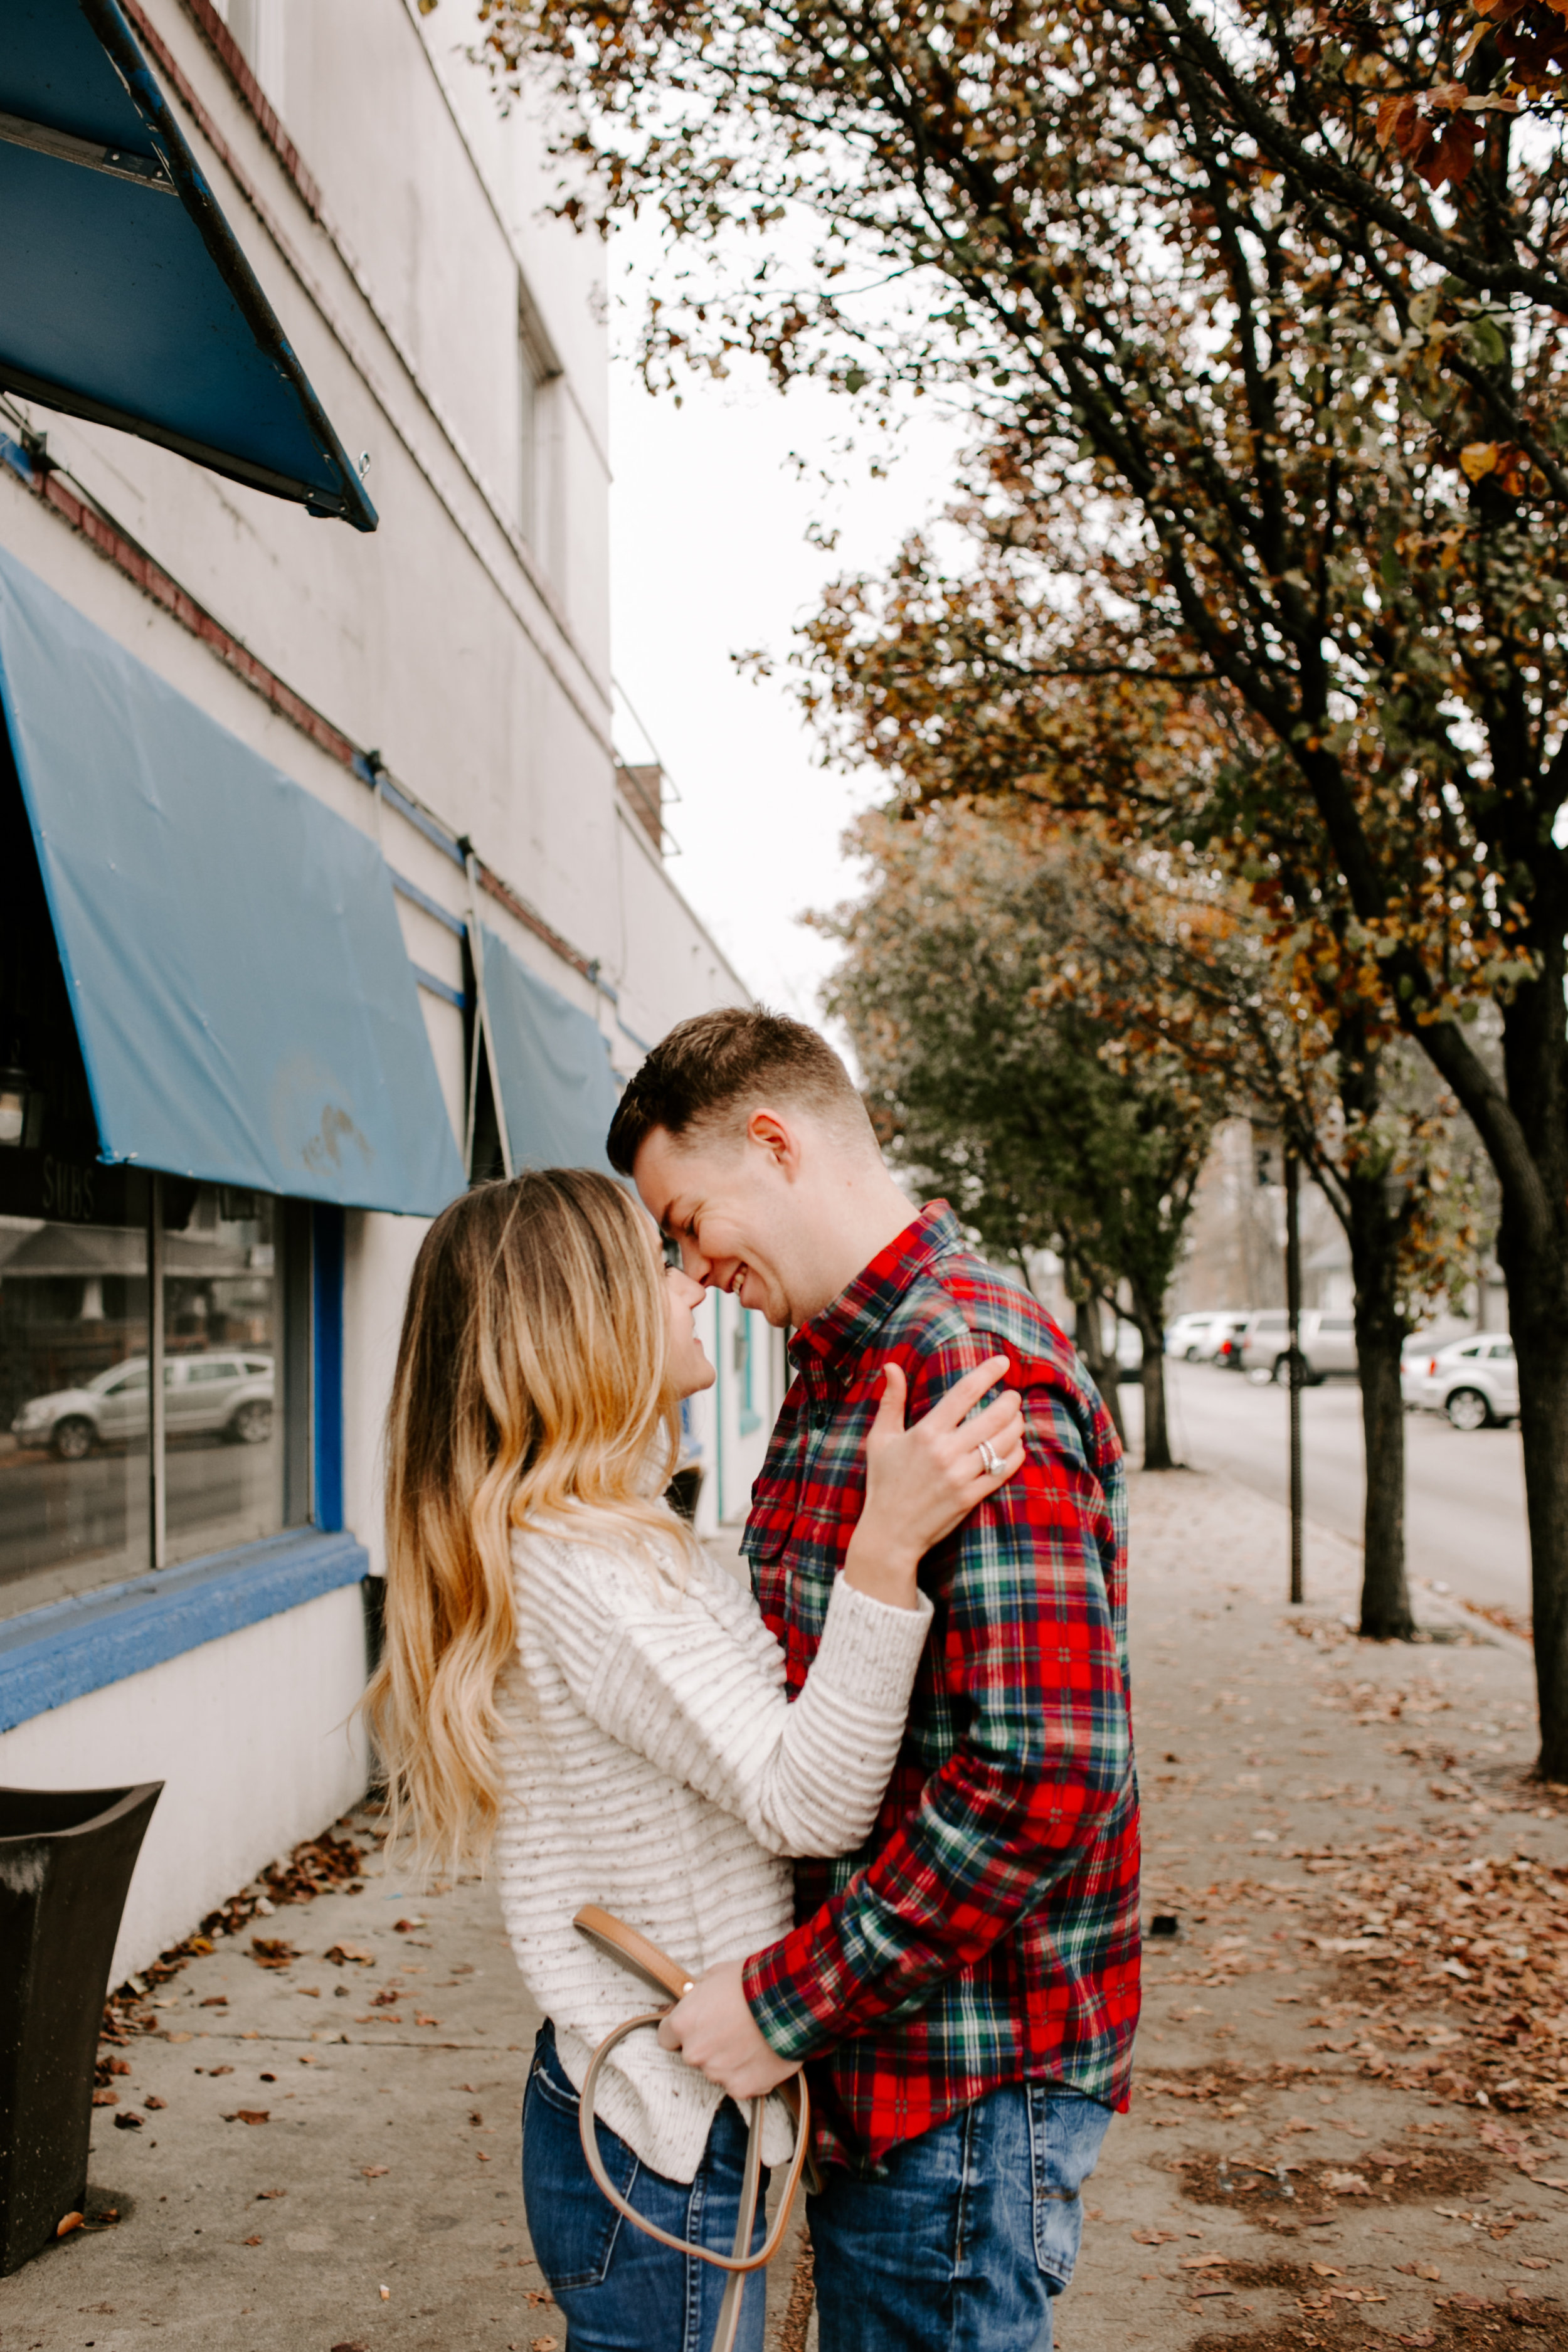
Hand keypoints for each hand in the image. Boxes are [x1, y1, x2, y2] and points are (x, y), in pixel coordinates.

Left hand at [656, 1959, 799, 2098]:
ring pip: (718, 2070)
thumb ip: (699, 1995)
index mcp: (683, 2023)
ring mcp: (717, 2074)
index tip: (697, 2025)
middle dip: (709, 2045)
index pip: (666, 2036)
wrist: (789, 2000)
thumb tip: (695, 2000)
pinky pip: (740, 2083)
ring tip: (752, 2040)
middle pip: (694, 2054)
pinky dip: (749, 2073)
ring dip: (730, 2060)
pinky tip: (763, 2055)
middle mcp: (694, 2053)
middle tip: (732, 2029)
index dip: (683, 2030)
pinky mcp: (742, 2088)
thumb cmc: (752, 1981)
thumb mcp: (716, 1975)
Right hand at [844, 1356, 1025, 1604]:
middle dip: (1010, 1401)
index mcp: (925, 1432)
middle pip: (993, 1416)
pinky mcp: (971, 1497)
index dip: (987, 1373)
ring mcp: (961, 1476)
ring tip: (1016, 1419)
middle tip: (1013, 1396)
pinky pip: (1004, 1470)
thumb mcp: (881, 1439)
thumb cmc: (883, 1483)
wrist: (889, 1532)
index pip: (964, 1393)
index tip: (1003, 1362)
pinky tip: (1016, 1447)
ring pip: (1003, 1442)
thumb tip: (891, 1366)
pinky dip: (1015, 1455)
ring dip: (1016, 1426)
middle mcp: (946, 1452)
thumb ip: (890, 1401)